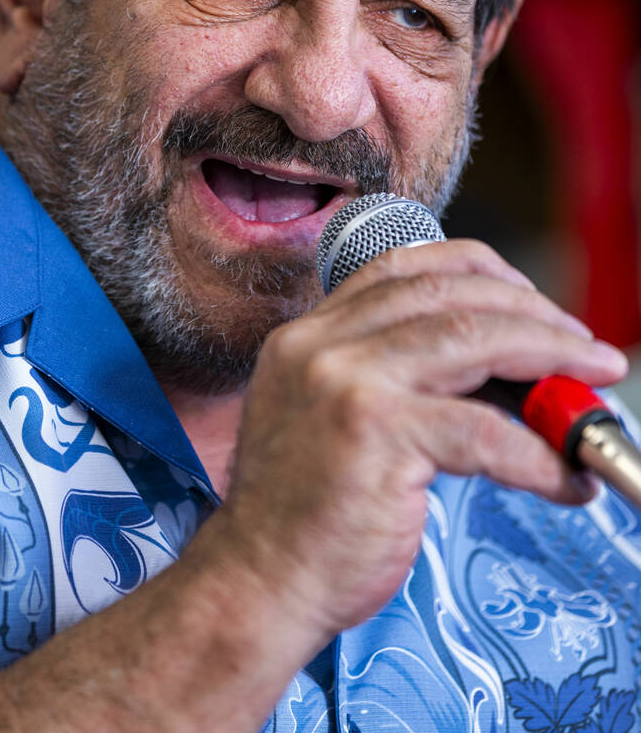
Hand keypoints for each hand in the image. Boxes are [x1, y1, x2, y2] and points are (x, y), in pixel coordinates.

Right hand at [212, 239, 627, 646]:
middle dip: (530, 312)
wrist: (258, 583)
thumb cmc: (303, 513)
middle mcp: (321, 344)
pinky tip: (564, 476)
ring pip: (472, 339)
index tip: (527, 296)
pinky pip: (485, 432)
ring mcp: (345, 383)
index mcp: (308, 334)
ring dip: (550, 356)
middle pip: (447, 293)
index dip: (478, 270)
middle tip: (582, 347)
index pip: (402, 267)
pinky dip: (539, 453)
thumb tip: (502, 368)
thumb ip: (394, 378)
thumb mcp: (332, 416)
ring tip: (591, 383)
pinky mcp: (376, 434)